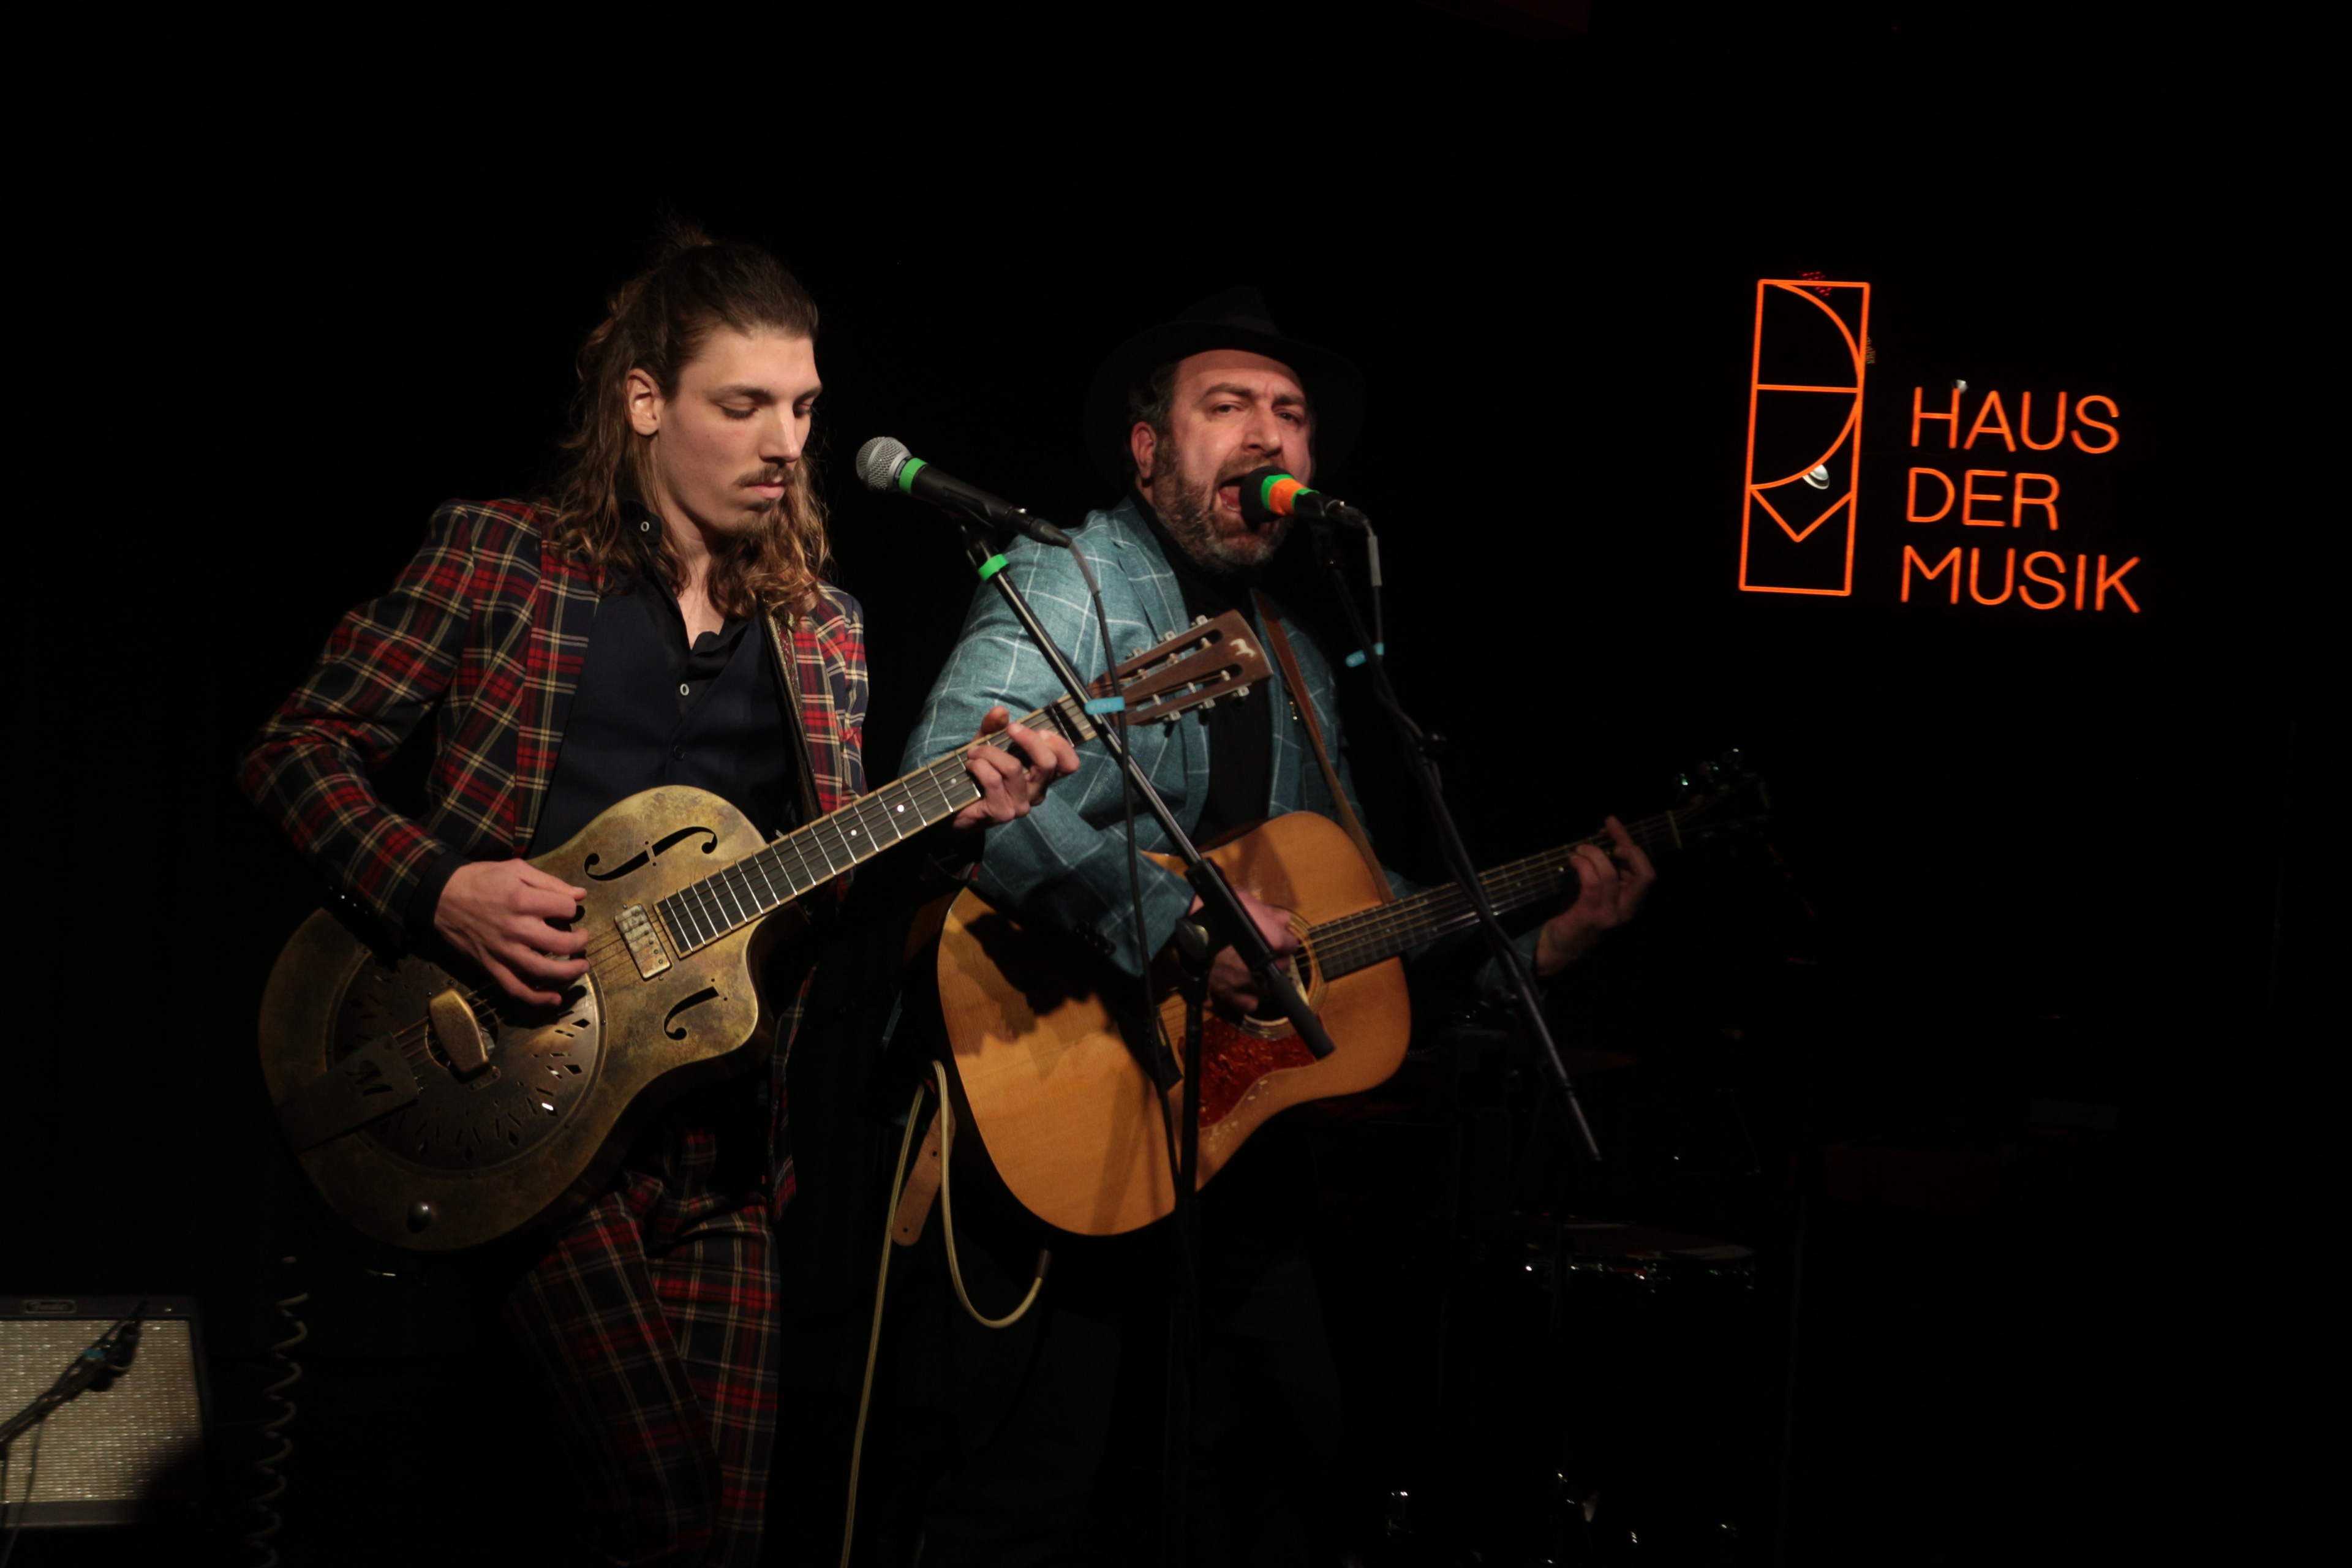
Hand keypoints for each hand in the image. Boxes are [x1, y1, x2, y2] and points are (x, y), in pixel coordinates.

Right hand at [433, 860, 589, 1005]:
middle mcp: (516, 928)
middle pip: (561, 944)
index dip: (572, 908)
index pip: (566, 909)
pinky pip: (515, 988)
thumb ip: (550, 882)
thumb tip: (580, 894)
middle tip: (582, 938)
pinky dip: (537, 998)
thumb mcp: (516, 869)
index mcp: (523, 900)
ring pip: (543, 971)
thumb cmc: (480, 879)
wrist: (441, 895)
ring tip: (581, 966)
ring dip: (569, 972)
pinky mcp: (491, 965)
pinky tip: (555, 999)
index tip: (567, 908)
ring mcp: (503, 950)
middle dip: (580, 942)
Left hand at [950, 705, 1080, 830]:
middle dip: (1028, 739)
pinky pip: (993, 779)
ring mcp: (1021, 805)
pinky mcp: (1002, 813)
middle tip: (1010, 729)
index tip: (1040, 731)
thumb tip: (1001, 712)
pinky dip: (979, 765)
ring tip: (974, 752)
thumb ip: (995, 727)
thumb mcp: (987, 744)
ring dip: (989, 752)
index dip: (1060, 744)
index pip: (1069, 764)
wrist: (956, 806)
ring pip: (1013, 768)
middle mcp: (1036, 792)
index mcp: (1041, 776)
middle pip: (1048, 763)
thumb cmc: (978, 773)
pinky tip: (971, 766)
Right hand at [1187, 886, 1301, 1016]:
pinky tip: (1243, 987)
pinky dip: (1249, 997)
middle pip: (1283, 968)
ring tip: (1253, 970)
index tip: (1277, 939)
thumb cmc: (1213, 908)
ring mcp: (1246, 982)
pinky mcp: (1229, 995)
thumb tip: (1283, 920)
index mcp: (1271, 940)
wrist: (1182, 926)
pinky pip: (1249, 1004)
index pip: (1292, 945)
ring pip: (1268, 988)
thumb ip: (1266, 912)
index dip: (1285, 940)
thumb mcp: (1242, 901)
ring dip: (1264, 979)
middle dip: (1276, 960)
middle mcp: (1263, 964)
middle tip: (1264, 953)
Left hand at [1534, 816, 1654, 975]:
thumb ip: (1607, 869)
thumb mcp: (1600, 891)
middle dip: (1627, 846)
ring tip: (1581, 848)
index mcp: (1632, 900)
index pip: (1645, 870)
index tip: (1612, 825)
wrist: (1561, 946)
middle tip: (1605, 833)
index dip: (1631, 844)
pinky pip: (1591, 883)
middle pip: (1644, 874)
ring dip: (1594, 854)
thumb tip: (1603, 837)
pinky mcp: (1590, 915)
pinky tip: (1574, 860)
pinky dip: (1583, 865)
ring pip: (1611, 874)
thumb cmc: (1579, 912)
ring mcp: (1611, 914)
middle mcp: (1628, 909)